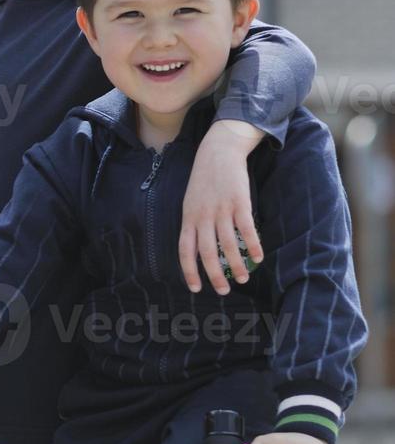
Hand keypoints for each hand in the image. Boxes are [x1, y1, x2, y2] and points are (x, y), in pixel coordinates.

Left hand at [181, 120, 265, 293]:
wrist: (217, 153)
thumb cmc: (204, 181)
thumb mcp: (191, 203)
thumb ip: (194, 225)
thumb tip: (199, 250)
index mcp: (188, 218)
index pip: (184, 250)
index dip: (189, 271)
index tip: (196, 288)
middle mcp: (202, 216)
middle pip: (206, 252)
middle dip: (215, 275)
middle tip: (225, 290)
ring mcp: (221, 210)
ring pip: (227, 244)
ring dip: (236, 264)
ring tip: (244, 278)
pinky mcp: (239, 202)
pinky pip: (246, 229)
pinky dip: (253, 245)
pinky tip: (258, 257)